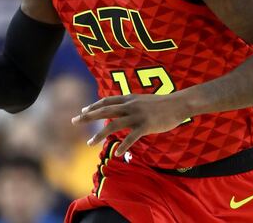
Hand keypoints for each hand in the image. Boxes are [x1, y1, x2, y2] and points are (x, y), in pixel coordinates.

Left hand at [71, 94, 189, 156]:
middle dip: (88, 116)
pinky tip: (118, 154)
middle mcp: (130, 106)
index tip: (83, 111)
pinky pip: (131, 137)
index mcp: (129, 99)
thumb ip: (133, 104)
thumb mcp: (144, 100)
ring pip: (114, 125)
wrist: (179, 103)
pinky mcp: (146, 125)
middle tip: (74, 121)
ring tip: (89, 143)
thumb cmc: (164, 103)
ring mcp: (137, 115)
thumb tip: (124, 110)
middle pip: (104, 110)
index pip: (107, 101)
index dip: (94, 106)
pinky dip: (124, 146)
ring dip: (100, 134)